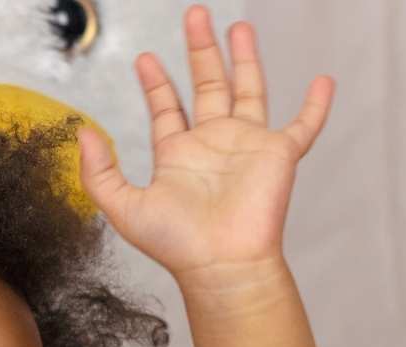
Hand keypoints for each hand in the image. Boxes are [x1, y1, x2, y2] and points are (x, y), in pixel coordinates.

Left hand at [76, 4, 334, 282]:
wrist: (220, 264)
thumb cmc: (175, 244)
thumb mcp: (123, 208)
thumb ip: (98, 173)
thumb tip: (84, 133)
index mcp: (178, 155)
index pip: (166, 109)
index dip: (156, 83)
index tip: (144, 59)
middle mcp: (212, 145)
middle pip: (207, 87)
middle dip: (200, 52)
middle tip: (194, 16)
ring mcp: (246, 146)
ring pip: (249, 90)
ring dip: (244, 59)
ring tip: (238, 27)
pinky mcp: (278, 154)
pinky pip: (304, 125)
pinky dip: (316, 105)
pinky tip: (322, 81)